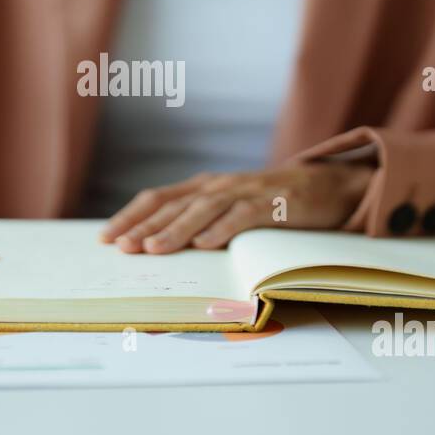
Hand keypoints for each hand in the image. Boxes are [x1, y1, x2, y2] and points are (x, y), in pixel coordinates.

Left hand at [100, 162, 373, 253]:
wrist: (328, 187)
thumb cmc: (273, 204)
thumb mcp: (231, 209)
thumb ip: (201, 221)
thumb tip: (159, 248)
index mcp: (205, 187)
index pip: (157, 198)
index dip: (130, 217)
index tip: (106, 238)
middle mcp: (219, 185)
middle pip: (172, 204)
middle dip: (143, 227)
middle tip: (120, 248)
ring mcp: (245, 192)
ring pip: (202, 210)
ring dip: (175, 230)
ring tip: (152, 249)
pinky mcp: (272, 204)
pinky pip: (243, 216)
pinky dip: (222, 229)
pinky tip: (205, 244)